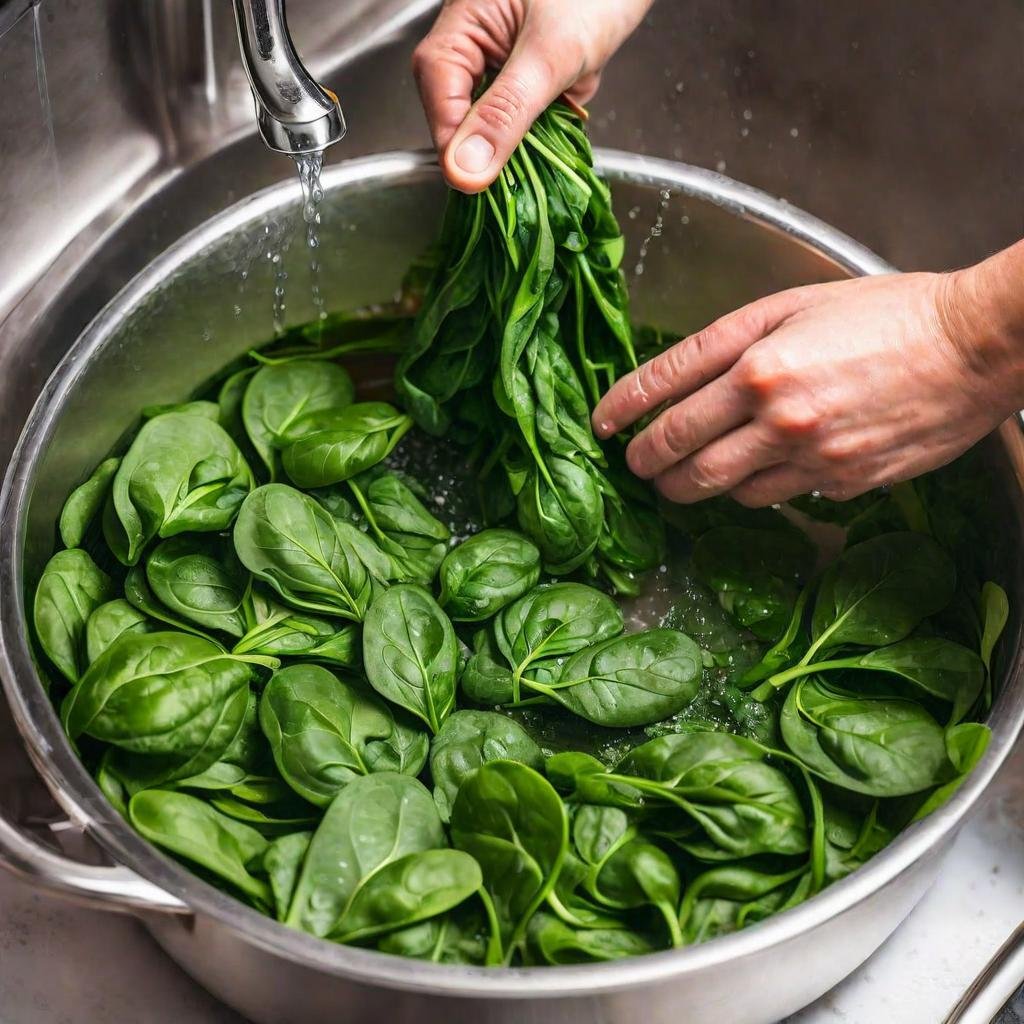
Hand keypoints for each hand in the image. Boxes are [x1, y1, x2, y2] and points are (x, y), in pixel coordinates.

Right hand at [413, 0, 651, 192]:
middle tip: (528, 171)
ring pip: (500, 135)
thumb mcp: (549, 52)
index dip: (458, 152)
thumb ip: (505, 113)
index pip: (441, 107)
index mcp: (460, 33)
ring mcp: (508, 73)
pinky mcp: (537, 86)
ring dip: (528, 150)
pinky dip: (550, 139)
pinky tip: (567, 125)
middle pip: (465, 126)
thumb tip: (463, 171)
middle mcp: (476, 55)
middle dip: (497, 153)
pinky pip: (532, 130)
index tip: (482, 188)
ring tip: (553, 135)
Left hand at [592, 260, 1023, 507]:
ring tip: (680, 477)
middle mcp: (774, 413)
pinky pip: (773, 499)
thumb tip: (675, 383)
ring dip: (689, 485)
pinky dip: (749, 490)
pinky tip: (748, 475)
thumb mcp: (793, 305)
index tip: (599, 425)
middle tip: (634, 464)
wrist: (974, 349)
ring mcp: (808, 456)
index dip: (621, 410)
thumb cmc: (887, 314)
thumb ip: (727, 342)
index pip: (663, 390)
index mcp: (758, 360)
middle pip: (680, 455)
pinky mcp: (839, 485)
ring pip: (720, 488)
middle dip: (644, 463)